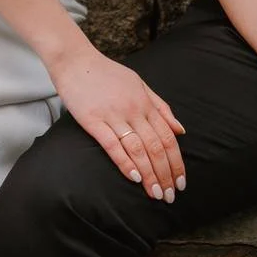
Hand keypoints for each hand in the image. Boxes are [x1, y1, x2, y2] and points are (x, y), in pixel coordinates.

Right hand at [51, 45, 185, 199]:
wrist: (75, 60)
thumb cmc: (108, 73)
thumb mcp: (140, 84)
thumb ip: (161, 107)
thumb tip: (180, 130)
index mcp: (146, 103)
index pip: (168, 137)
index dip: (176, 162)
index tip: (181, 182)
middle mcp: (134, 110)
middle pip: (156, 146)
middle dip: (165, 174)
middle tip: (170, 196)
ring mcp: (113, 115)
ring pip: (138, 149)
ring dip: (149, 174)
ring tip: (156, 194)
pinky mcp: (93, 120)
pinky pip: (112, 145)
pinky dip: (125, 162)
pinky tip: (134, 178)